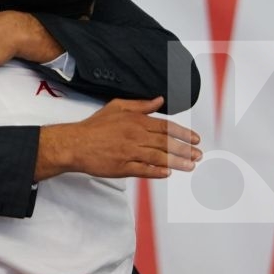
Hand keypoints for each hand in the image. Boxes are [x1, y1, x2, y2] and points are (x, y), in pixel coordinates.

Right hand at [36, 97, 201, 180]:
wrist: (74, 144)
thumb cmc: (94, 127)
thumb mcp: (117, 107)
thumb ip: (141, 105)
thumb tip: (159, 100)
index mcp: (136, 121)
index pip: (166, 127)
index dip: (183, 133)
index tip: (195, 139)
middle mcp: (135, 136)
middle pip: (166, 143)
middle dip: (185, 149)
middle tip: (198, 154)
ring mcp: (129, 153)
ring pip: (159, 157)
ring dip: (177, 162)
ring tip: (191, 165)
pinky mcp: (122, 168)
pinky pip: (144, 170)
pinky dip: (157, 171)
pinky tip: (168, 173)